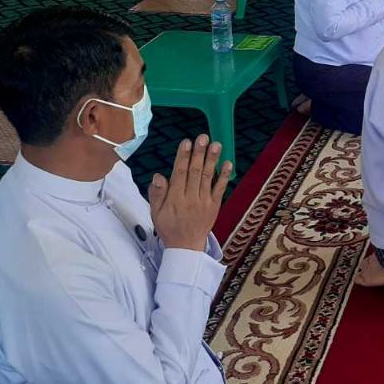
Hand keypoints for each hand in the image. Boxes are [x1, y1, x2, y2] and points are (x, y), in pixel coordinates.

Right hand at [148, 135, 231, 251]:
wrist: (186, 247)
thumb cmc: (169, 227)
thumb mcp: (155, 213)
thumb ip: (156, 194)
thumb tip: (158, 176)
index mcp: (175, 199)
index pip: (179, 173)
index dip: (183, 157)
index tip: (187, 142)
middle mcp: (190, 198)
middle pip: (195, 172)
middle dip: (199, 153)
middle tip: (203, 137)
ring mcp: (204, 201)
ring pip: (208, 177)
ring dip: (213, 160)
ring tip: (216, 144)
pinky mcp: (215, 205)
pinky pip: (220, 189)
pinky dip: (224, 176)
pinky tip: (228, 162)